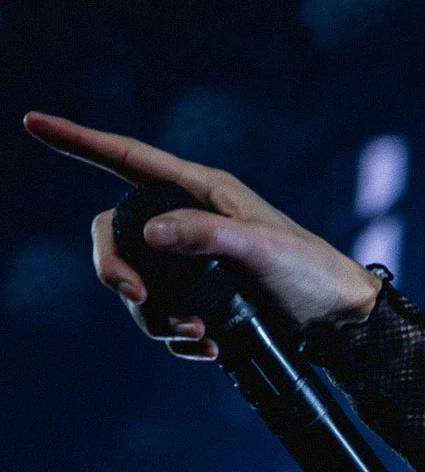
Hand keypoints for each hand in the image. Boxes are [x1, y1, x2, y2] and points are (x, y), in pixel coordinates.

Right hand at [24, 111, 384, 361]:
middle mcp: (188, 220)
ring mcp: (190, 261)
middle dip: (116, 270)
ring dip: (155, 317)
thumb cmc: (313, 273)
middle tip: (139, 298)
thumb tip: (151, 233)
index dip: (80, 142)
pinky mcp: (200, 296)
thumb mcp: (264, 249)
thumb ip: (207, 235)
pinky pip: (161, 315)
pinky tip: (207, 348)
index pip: (128, 160)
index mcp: (202, 191)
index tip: (35, 123)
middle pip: (115, 233)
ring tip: (198, 336)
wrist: (343, 322)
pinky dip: (175, 337)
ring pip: (135, 284)